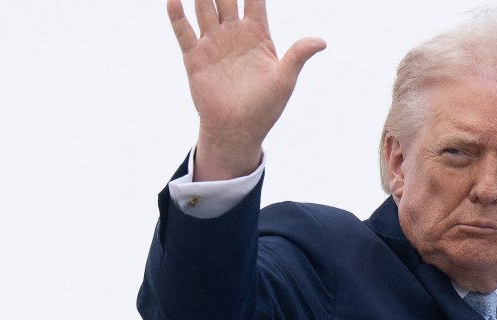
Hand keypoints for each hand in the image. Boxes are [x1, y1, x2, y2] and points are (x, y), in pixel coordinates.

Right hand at [168, 0, 324, 179]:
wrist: (238, 129)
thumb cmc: (265, 106)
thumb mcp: (284, 79)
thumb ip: (298, 56)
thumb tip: (322, 41)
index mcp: (257, 35)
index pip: (255, 1)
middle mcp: (233, 34)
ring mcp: (213, 43)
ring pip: (204, 9)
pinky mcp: (194, 57)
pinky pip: (184, 32)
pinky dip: (178, 15)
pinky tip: (174, 0)